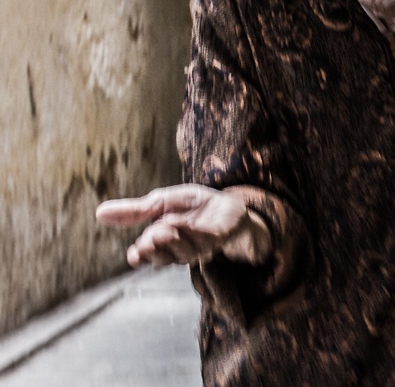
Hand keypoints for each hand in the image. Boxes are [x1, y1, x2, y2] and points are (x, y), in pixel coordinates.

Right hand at [96, 184, 270, 268]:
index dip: (141, 257)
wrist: (229, 204)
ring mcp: (200, 249)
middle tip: (154, 235)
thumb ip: (135, 211)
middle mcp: (178, 251)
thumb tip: (99, 213)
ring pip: (184, 252)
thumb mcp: (162, 202)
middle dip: (157, 247)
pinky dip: (198, 234)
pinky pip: (206, 241)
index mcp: (161, 242)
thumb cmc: (194, 206)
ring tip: (171, 225)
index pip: (145, 257)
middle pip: (162, 257)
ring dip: (177, 238)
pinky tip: (191, 225)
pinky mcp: (219, 242)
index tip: (135, 252)